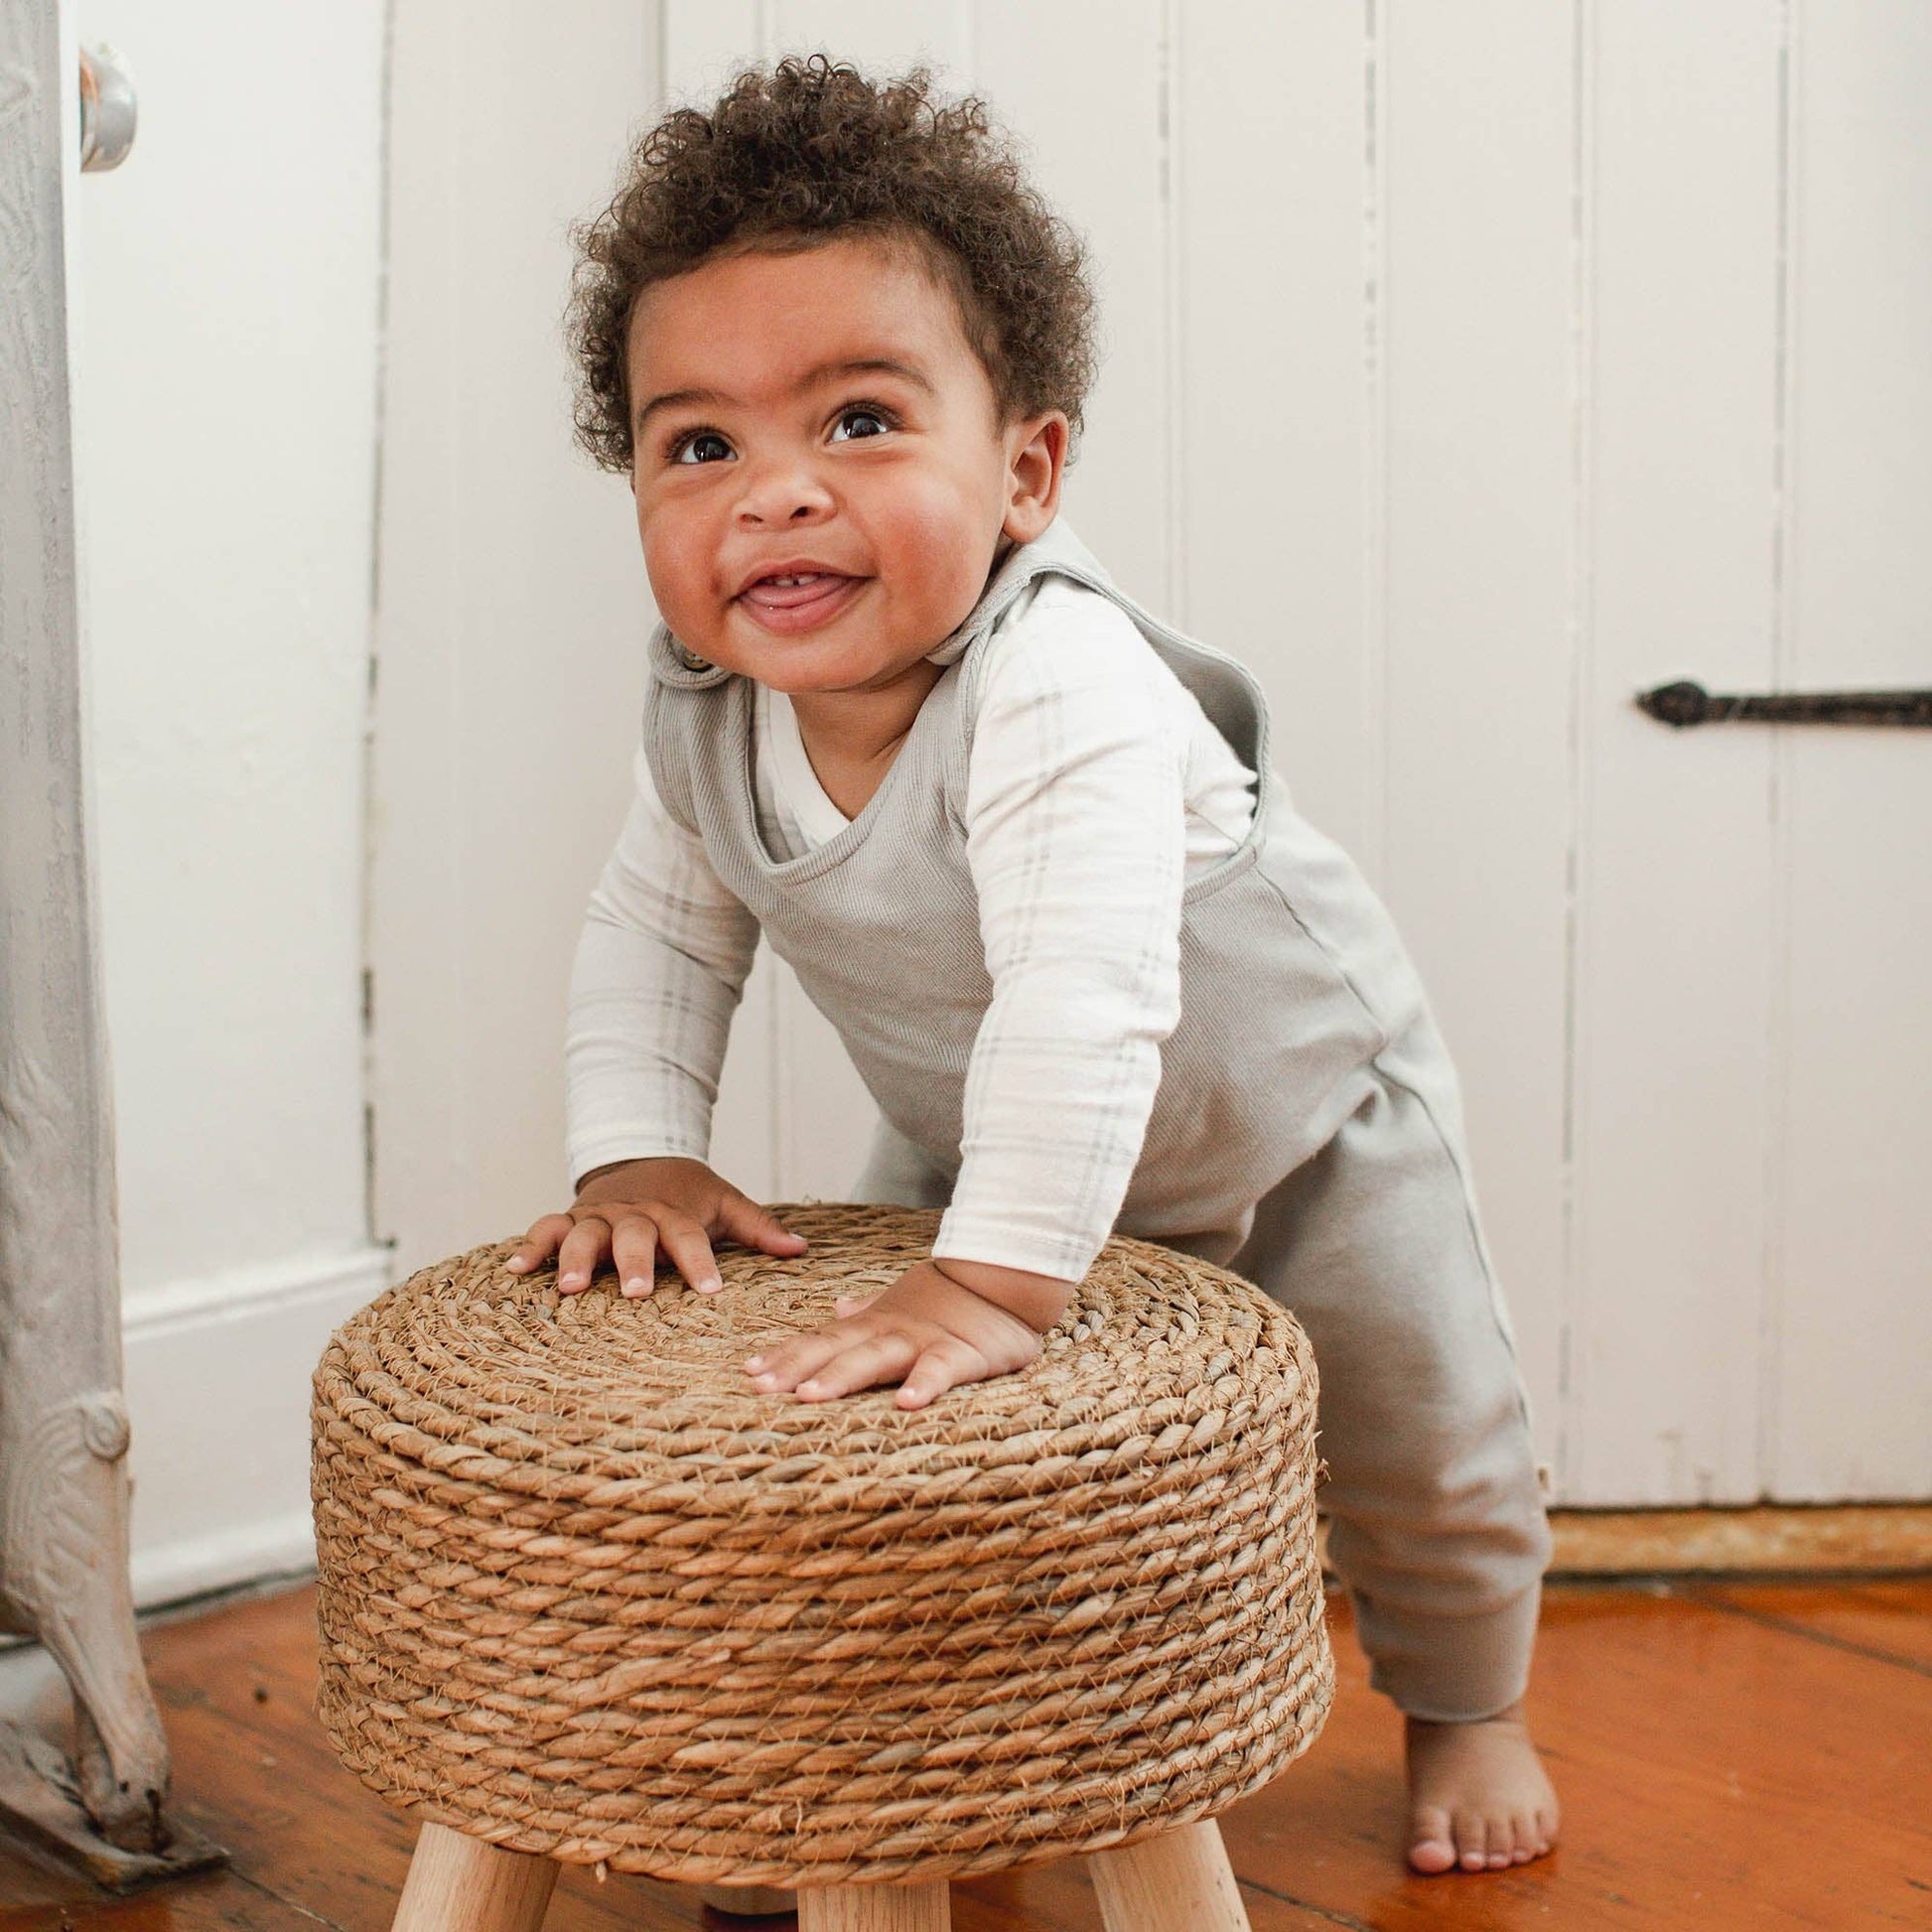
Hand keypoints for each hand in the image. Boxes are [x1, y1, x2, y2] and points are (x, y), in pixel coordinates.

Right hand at [505, 1156, 806, 1297]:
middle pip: (633, 1235)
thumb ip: (759, 1228)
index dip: (700, 1262)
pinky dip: (529, 1247)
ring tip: (568, 1287)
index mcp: (673, 1212)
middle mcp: (633, 1214)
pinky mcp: (569, 1220)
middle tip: (637, 1293)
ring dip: (574, 1258)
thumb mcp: (725, 1203)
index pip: (690, 1237)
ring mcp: (597, 1216)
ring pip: (584, 1233)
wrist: (641, 1158)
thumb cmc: (687, 1195)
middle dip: (634, 1263)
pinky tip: (514, 1272)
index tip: (711, 1290)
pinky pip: (544, 1229)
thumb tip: (802, 1250)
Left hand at [743, 1256, 1072, 1408]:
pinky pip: (941, 1371)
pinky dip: (924, 1385)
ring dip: (842, 1376)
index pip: (822, 1339)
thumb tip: (836, 1309)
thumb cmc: (953, 1296)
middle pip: (836, 1350)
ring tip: (809, 1396)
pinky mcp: (964, 1354)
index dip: (787, 1355)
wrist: (1007, 1275)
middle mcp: (891, 1332)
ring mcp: (924, 1342)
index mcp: (875, 1323)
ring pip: (877, 1358)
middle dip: (797, 1368)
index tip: (749, 1372)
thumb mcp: (903, 1301)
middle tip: (760, 1387)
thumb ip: (868, 1309)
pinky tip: (906, 1404)